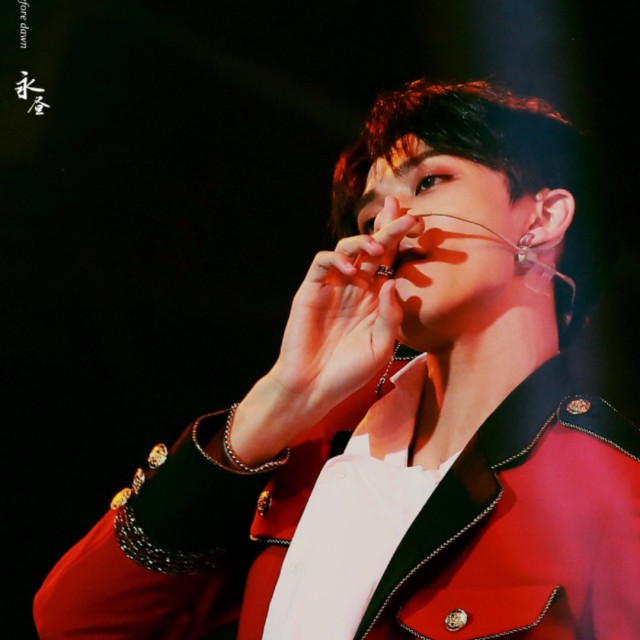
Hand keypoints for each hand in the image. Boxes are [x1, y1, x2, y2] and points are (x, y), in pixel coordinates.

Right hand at [226, 198, 417, 466]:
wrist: (314, 388)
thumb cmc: (349, 371)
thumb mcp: (381, 346)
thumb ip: (390, 316)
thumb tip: (391, 282)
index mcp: (375, 297)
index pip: (390, 261)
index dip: (401, 241)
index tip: (419, 224)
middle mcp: (355, 286)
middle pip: (372, 248)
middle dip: (388, 229)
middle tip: (405, 216)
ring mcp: (332, 286)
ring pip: (347, 249)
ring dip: (363, 243)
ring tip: (377, 247)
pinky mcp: (310, 290)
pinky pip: (322, 263)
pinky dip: (335, 258)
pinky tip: (349, 268)